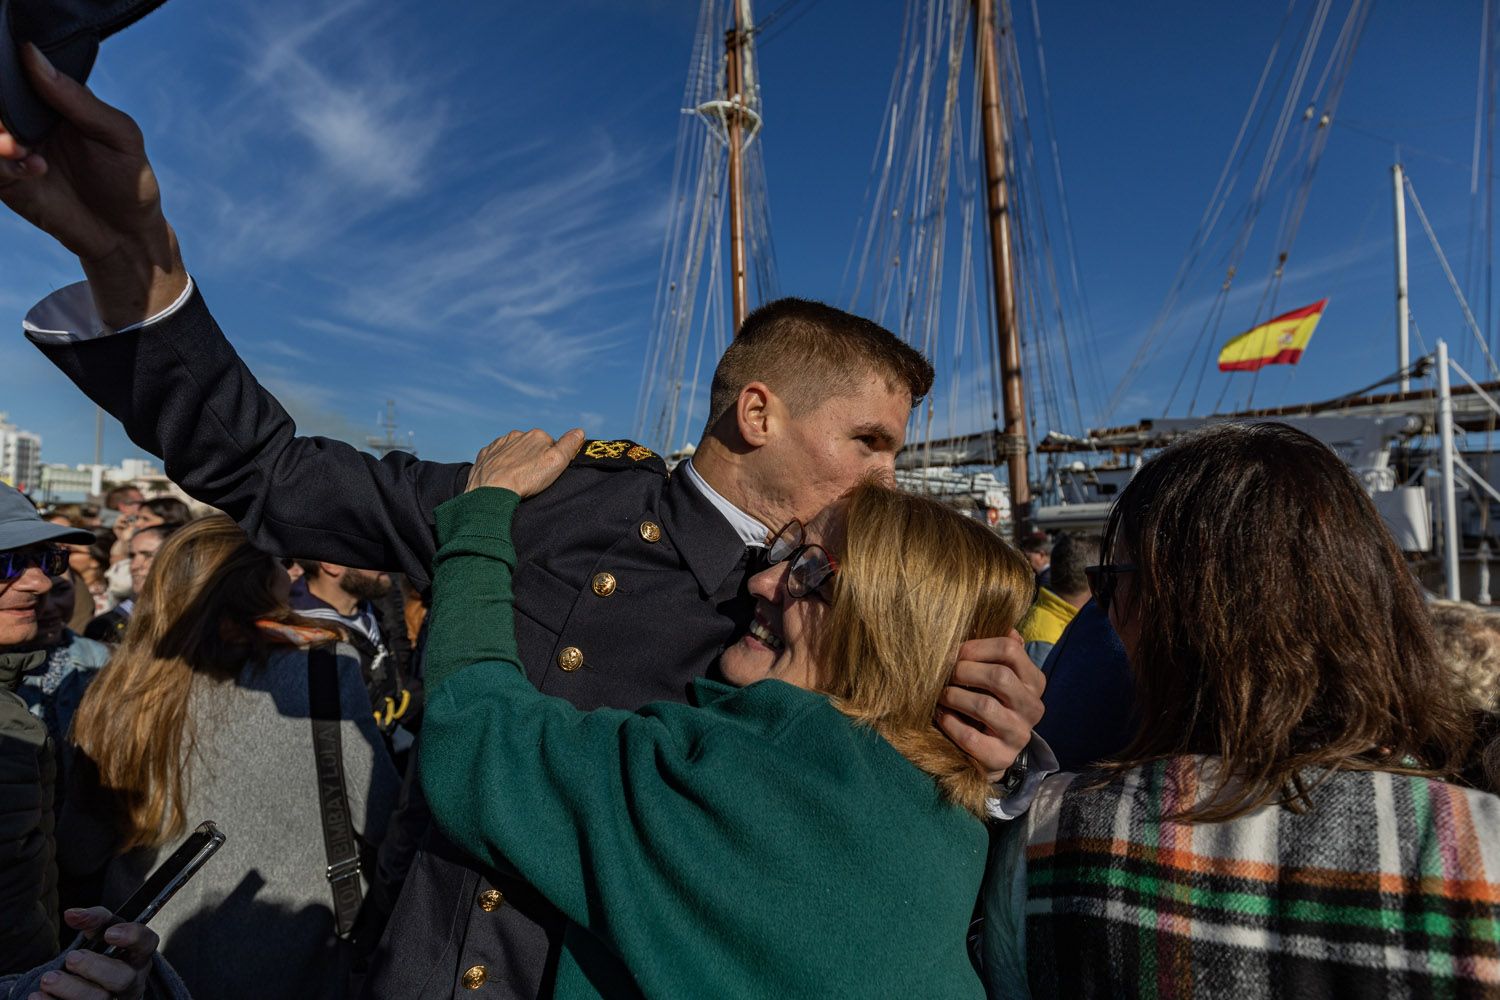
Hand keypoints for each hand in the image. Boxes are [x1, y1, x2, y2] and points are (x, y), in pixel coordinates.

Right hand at [0, 44, 186, 327]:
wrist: (125, 234)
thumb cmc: (127, 179)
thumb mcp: (117, 133)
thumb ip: (76, 97)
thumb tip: (32, 55)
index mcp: (52, 101)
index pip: (17, 72)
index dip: (8, 69)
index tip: (10, 70)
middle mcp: (27, 122)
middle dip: (0, 109)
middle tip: (15, 125)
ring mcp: (12, 151)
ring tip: (20, 148)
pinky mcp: (5, 181)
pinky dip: (3, 163)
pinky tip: (35, 169)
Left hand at [34, 907, 157, 999]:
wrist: (98, 982)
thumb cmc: (106, 952)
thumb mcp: (105, 931)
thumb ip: (93, 919)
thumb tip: (71, 914)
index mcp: (138, 955)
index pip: (147, 943)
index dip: (132, 937)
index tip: (109, 933)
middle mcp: (132, 981)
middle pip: (122, 978)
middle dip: (95, 968)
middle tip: (72, 958)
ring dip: (71, 989)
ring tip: (48, 979)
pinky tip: (38, 996)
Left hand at [465, 428, 585, 498]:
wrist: (491, 491)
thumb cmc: (526, 478)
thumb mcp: (556, 462)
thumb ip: (569, 445)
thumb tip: (579, 431)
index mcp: (536, 435)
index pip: (551, 445)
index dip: (552, 460)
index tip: (547, 474)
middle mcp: (517, 434)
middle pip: (532, 447)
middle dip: (533, 459)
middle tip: (532, 479)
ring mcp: (499, 444)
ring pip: (513, 450)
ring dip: (516, 461)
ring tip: (516, 480)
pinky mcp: (485, 454)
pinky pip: (496, 456)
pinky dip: (500, 465)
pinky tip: (502, 477)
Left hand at [936, 630, 1045, 780]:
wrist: (992, 750)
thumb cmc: (992, 701)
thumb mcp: (1001, 675)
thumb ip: (1002, 652)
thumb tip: (1008, 627)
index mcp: (1035, 681)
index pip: (1010, 650)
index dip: (977, 647)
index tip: (956, 652)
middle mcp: (1033, 707)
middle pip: (999, 676)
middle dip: (964, 671)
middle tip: (946, 674)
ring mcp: (1020, 734)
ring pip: (984, 706)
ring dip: (954, 696)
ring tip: (942, 695)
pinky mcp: (1001, 757)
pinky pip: (970, 737)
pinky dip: (950, 722)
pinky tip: (942, 715)